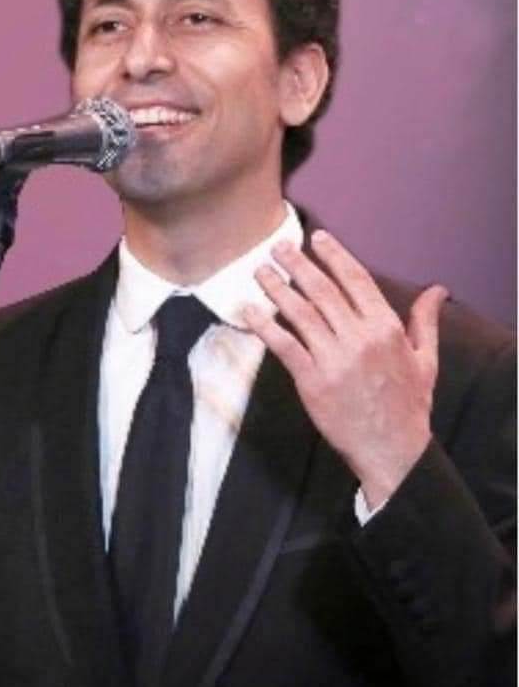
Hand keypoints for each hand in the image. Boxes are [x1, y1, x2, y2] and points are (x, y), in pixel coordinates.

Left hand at [244, 230, 448, 507]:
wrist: (392, 448)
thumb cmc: (409, 404)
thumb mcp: (426, 359)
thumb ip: (425, 321)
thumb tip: (437, 290)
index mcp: (386, 328)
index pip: (356, 280)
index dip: (334, 255)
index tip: (316, 237)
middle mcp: (359, 338)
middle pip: (323, 290)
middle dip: (298, 264)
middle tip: (277, 246)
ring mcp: (334, 359)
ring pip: (301, 313)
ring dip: (277, 289)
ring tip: (260, 271)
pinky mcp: (313, 381)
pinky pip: (285, 346)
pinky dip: (265, 326)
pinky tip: (250, 310)